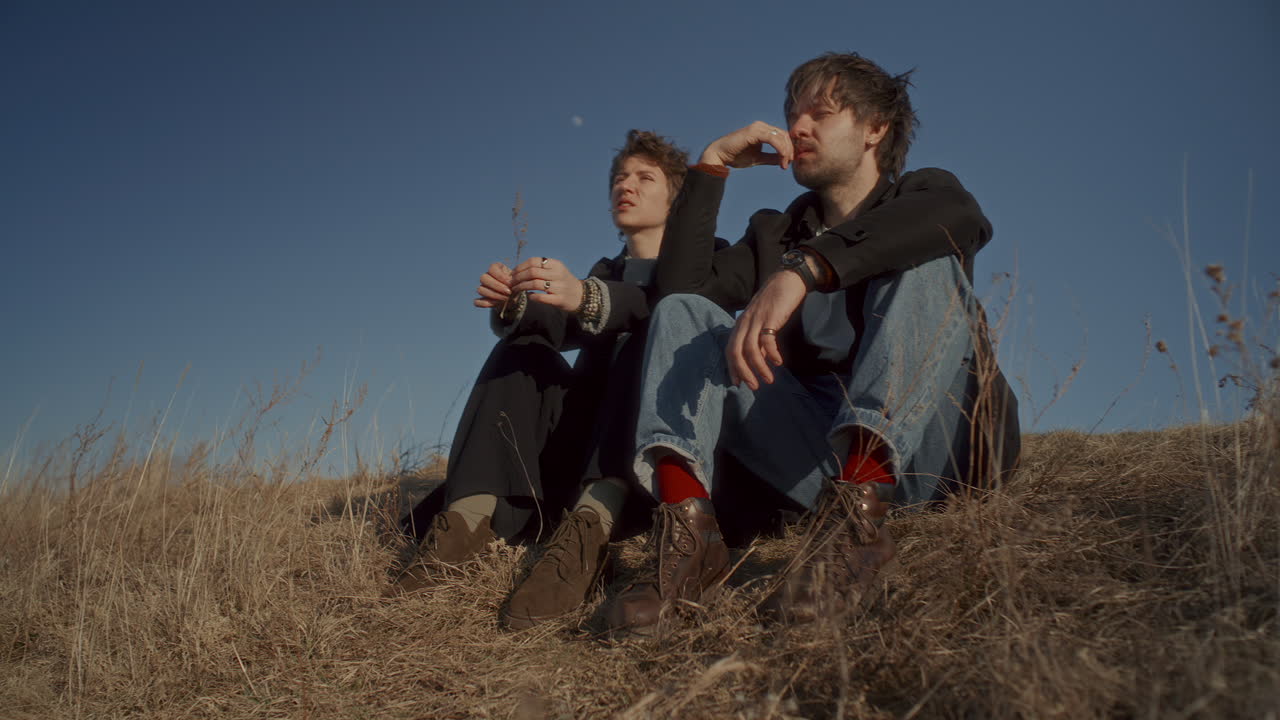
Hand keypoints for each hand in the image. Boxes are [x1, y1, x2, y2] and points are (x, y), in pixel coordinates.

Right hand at [474, 262, 512, 307]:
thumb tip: (510, 285)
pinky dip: (484, 304)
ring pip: (480, 289)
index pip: (492, 268)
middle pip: (483, 278)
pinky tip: (496, 304)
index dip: (500, 276)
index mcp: (496, 268)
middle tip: (508, 292)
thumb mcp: (516, 281)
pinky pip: (477, 302)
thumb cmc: (516, 285)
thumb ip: (513, 281)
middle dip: (496, 286)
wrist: (516, 296)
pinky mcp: (482, 299)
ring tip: (505, 298)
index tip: (510, 283)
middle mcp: (487, 276)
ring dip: (493, 295)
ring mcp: (483, 288)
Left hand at [509, 256, 584, 311]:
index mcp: (556, 264)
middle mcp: (558, 274)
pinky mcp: (560, 300)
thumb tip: (519, 269)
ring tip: (516, 289)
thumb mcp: (556, 270)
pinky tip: (529, 296)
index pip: (534, 261)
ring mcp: (560, 287)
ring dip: (522, 287)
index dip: (520, 267)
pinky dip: (532, 296)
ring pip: (535, 284)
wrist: (581, 295)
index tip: (513, 273)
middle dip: (518, 277)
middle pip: (532, 272)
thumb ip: (541, 267)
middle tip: (512, 282)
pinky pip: (542, 297)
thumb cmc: (563, 282)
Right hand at [699, 121, 793, 169]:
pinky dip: (780, 149)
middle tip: (787, 164)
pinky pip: (773, 139)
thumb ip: (771, 158)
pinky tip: (781, 159)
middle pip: (784, 135)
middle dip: (789, 150)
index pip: (782, 136)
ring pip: (780, 136)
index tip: (788, 163)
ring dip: (786, 151)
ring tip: (784, 164)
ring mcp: (757, 127)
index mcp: (762, 130)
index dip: (788, 149)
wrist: (720, 155)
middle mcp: (761, 126)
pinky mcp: (754, 132)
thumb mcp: (758, 158)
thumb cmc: (736, 156)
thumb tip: (784, 160)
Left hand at [726, 270, 806, 389]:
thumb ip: (760, 341)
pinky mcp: (770, 317)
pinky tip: (778, 362)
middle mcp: (744, 323)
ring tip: (768, 380)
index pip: (730, 349)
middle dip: (742, 372)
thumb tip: (761, 361)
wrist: (787, 281)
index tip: (738, 383)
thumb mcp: (763, 323)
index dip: (732, 367)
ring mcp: (756, 320)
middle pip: (735, 351)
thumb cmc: (776, 303)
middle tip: (752, 386)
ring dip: (758, 368)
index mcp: (740, 325)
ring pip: (750, 349)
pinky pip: (767, 340)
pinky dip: (771, 354)